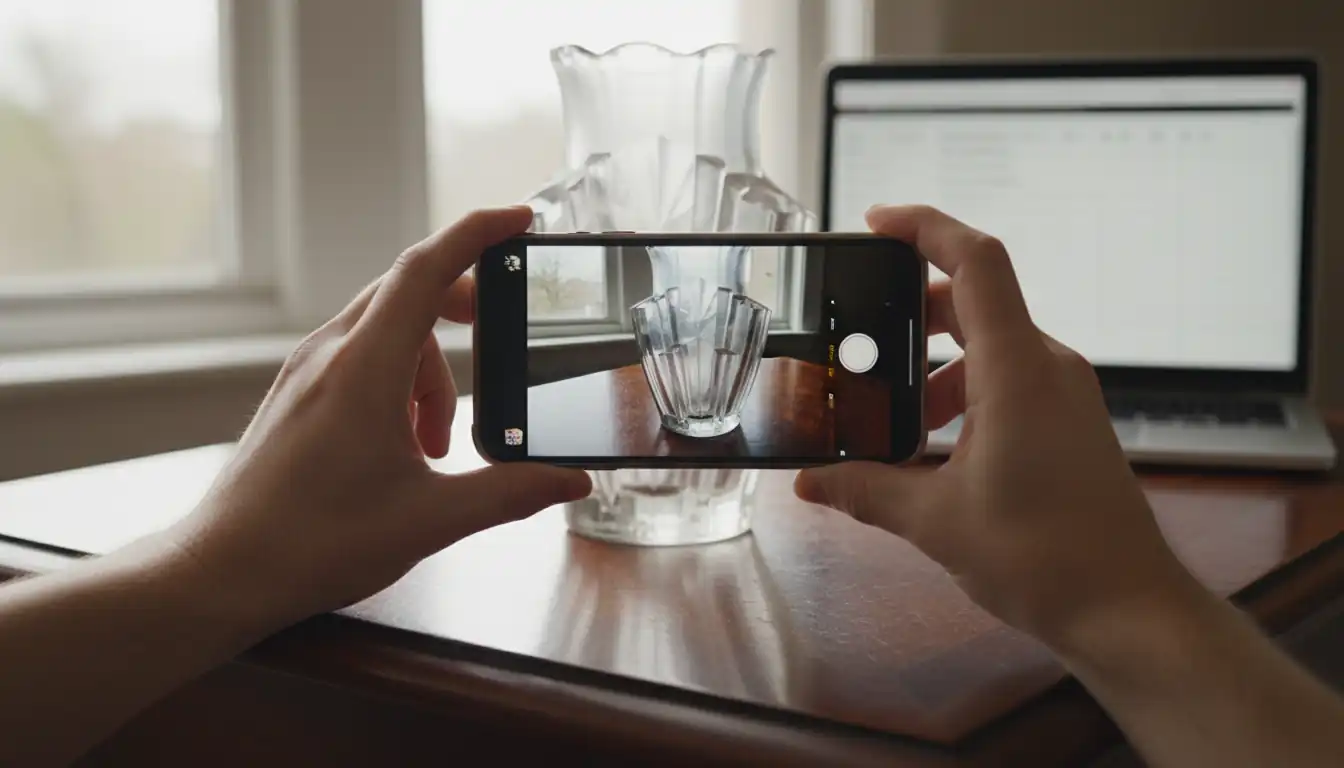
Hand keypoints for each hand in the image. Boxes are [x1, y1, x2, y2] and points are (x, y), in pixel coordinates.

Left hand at [159, 206, 590, 633]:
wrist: (224, 571)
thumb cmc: (314, 543)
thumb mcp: (431, 520)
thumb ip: (510, 493)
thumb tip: (569, 481)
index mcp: (363, 367)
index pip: (426, 269)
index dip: (477, 234)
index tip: (519, 220)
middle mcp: (329, 354)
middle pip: (409, 293)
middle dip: (464, 310)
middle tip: (502, 336)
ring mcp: (306, 371)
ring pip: (386, 332)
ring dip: (429, 372)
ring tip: (438, 445)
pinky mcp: (296, 393)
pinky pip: (359, 359)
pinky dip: (397, 385)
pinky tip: (403, 446)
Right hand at [796, 205, 1200, 648]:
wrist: (1127, 608)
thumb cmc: (1043, 558)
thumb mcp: (936, 521)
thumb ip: (865, 491)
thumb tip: (809, 483)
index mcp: (1017, 370)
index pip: (976, 262)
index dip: (924, 227)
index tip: (874, 223)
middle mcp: (1048, 367)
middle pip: (975, 300)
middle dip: (911, 310)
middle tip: (858, 336)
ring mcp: (1065, 394)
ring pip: (991, 344)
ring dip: (936, 362)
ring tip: (887, 407)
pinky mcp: (1070, 423)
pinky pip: (1010, 379)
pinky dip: (964, 391)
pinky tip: (929, 442)